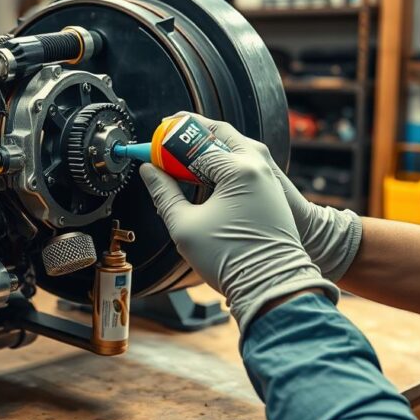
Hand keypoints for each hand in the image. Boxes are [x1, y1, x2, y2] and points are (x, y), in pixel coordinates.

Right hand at [139, 114, 338, 334]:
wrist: (271, 285)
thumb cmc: (230, 258)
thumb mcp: (184, 225)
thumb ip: (163, 193)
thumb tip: (149, 171)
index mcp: (239, 170)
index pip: (195, 144)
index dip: (167, 146)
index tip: (148, 150)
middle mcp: (258, 167)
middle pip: (220, 134)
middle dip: (191, 133)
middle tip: (166, 138)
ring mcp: (268, 179)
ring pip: (235, 147)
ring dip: (208, 147)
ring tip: (183, 157)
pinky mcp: (271, 192)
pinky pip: (245, 165)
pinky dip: (223, 163)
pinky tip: (206, 177)